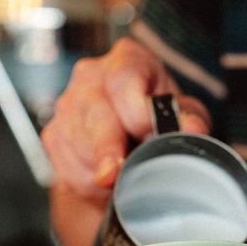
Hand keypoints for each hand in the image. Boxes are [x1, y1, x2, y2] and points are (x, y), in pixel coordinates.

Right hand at [42, 37, 210, 206]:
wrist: (124, 136)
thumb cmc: (156, 117)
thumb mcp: (181, 114)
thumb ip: (189, 119)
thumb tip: (193, 129)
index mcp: (126, 61)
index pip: (123, 79)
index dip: (134, 109)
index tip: (145, 132)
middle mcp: (90, 77)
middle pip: (95, 115)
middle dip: (107, 149)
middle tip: (115, 174)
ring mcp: (67, 106)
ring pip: (78, 147)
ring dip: (101, 172)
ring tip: (123, 177)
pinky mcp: (53, 136)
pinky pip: (67, 169)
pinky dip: (88, 184)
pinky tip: (104, 182)